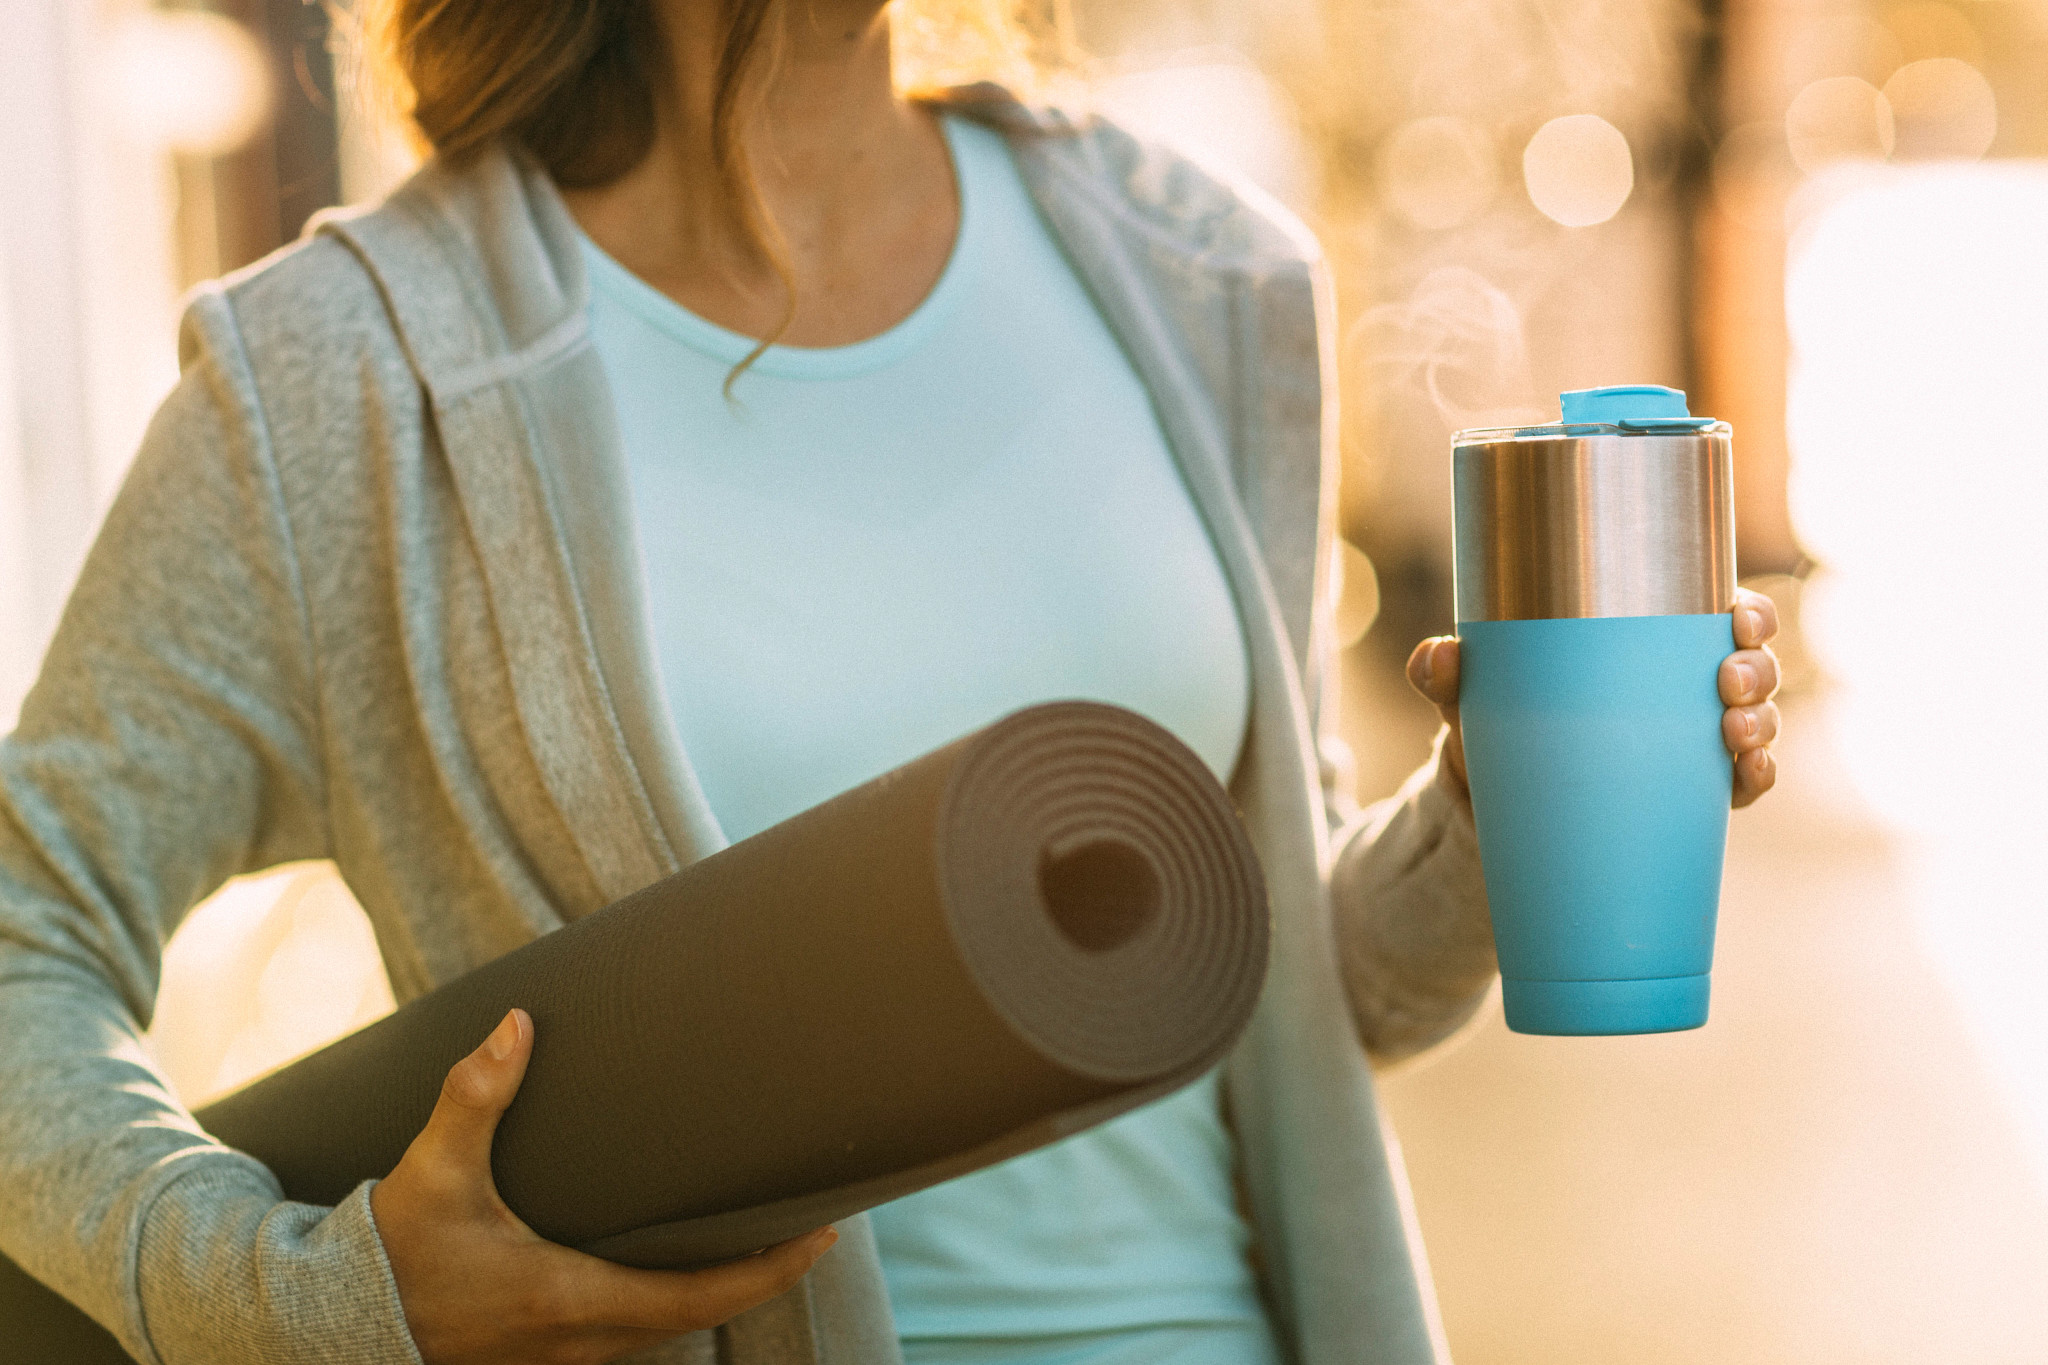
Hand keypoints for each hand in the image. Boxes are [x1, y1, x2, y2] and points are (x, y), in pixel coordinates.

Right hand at [370, 1010, 836, 1364]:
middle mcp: (581, 1342)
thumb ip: (475, 1098)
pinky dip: (672, 1302)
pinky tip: (681, 1261)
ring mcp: (565, 1359)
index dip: (773, 1269)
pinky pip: (633, 1334)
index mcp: (572, 1300)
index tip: (826, 1232)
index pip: (704, 1296)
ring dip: (717, 1288)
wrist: (333, 1330)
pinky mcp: (548, 1358)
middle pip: (702, 1315)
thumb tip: (516, 1023)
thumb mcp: (431, 1176)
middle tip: (808, 1216)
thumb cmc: (391, 1260)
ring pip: (668, 1329)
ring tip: (760, 1231)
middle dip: (761, 1272)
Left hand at [1405, 584, 1782, 810]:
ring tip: (1734, 731)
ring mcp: (1696, 739)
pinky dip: (1758, 777)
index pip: (1720, 612)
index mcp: (1652, 641)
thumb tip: (1436, 656)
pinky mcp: (1693, 790)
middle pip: (1752, 664)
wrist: (1496, 800)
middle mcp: (1687, 685)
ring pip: (1757, 721)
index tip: (1738, 615)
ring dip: (1762, 723)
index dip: (1748, 611)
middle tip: (1727, 681)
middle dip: (1757, 667)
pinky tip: (1748, 775)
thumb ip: (1447, 672)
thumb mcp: (1473, 694)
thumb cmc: (1500, 720)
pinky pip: (1742, 783)